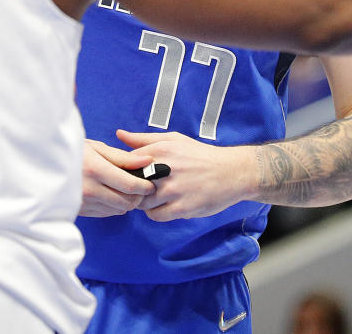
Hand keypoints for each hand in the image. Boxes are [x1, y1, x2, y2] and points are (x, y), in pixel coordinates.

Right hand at [79, 139, 156, 216]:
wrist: (44, 164)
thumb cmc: (73, 151)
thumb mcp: (97, 147)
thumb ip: (124, 157)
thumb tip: (148, 161)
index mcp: (95, 169)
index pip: (131, 185)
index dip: (146, 186)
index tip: (151, 183)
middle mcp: (89, 189)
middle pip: (127, 201)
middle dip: (139, 196)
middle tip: (141, 187)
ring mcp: (83, 202)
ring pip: (118, 210)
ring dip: (126, 202)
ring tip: (125, 189)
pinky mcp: (80, 210)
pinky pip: (106, 213)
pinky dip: (114, 206)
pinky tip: (111, 194)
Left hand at [116, 129, 251, 221]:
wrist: (232, 172)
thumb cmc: (199, 155)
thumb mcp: (173, 140)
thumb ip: (144, 139)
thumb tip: (119, 134)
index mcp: (160, 149)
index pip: (126, 163)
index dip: (125, 172)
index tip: (130, 176)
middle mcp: (165, 168)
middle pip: (132, 184)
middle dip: (133, 188)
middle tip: (141, 190)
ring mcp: (173, 189)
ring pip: (142, 202)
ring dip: (144, 203)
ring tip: (154, 198)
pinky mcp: (182, 207)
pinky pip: (156, 216)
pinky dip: (156, 213)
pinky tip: (164, 206)